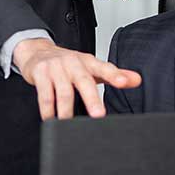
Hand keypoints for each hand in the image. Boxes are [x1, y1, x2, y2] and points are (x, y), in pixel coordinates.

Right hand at [13, 38, 141, 118]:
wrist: (37, 51)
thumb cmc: (68, 64)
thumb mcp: (91, 67)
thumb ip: (114, 74)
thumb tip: (137, 80)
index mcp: (88, 62)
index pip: (104, 68)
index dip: (116, 75)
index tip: (125, 82)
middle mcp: (72, 62)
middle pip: (84, 81)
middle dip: (92, 99)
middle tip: (98, 115)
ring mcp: (55, 67)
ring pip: (63, 91)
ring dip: (66, 110)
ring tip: (69, 123)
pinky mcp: (40, 74)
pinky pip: (45, 95)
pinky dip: (48, 110)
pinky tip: (51, 118)